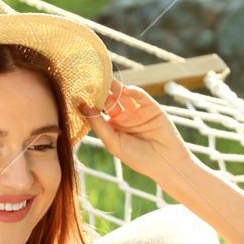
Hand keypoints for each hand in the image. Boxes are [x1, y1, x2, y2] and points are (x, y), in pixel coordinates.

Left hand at [80, 79, 194, 182]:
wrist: (166, 163)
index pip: (98, 110)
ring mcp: (138, 110)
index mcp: (113, 126)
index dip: (90, 102)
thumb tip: (82, 106)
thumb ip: (98, 125)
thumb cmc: (138, 158)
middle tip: (90, 80)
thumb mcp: (113, 143)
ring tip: (105, 80)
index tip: (78, 92)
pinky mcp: (151, 107)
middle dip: (101, 91)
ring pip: (123, 95)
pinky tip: (125, 90)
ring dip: (115, 87)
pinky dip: (133, 91)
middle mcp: (124, 116)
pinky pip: (140, 96)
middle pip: (109, 99)